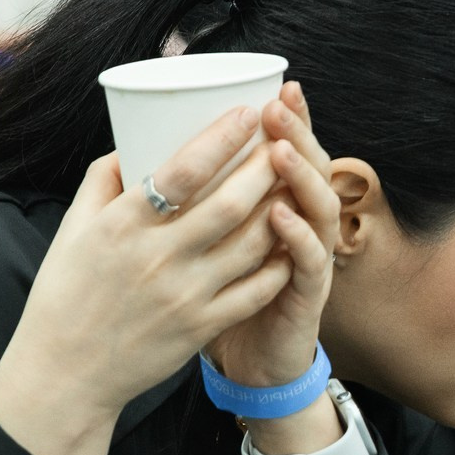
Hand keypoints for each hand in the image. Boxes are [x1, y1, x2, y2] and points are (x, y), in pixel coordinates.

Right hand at [0, 106, 294, 454]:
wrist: (65, 375)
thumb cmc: (64, 296)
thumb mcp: (71, 230)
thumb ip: (102, 180)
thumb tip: (133, 140)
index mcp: (121, 226)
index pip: (182, 171)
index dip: (222, 138)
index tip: (249, 112)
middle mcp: (156, 259)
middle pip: (230, 203)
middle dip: (266, 165)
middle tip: (286, 139)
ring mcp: (184, 296)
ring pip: (251, 243)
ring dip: (280, 208)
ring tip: (296, 180)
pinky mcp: (201, 327)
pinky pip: (254, 289)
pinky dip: (279, 261)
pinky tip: (292, 238)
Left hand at [214, 85, 364, 454]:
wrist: (248, 368)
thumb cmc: (220, 301)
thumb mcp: (208, 246)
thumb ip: (185, 206)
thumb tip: (136, 159)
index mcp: (276, 208)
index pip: (288, 154)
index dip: (289, 122)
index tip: (275, 86)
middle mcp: (302, 227)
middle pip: (310, 170)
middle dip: (296, 136)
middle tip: (276, 108)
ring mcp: (308, 262)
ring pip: (318, 210)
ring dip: (301, 178)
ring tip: (278, 152)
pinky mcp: (305, 298)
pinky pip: (307, 264)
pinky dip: (298, 238)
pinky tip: (282, 216)